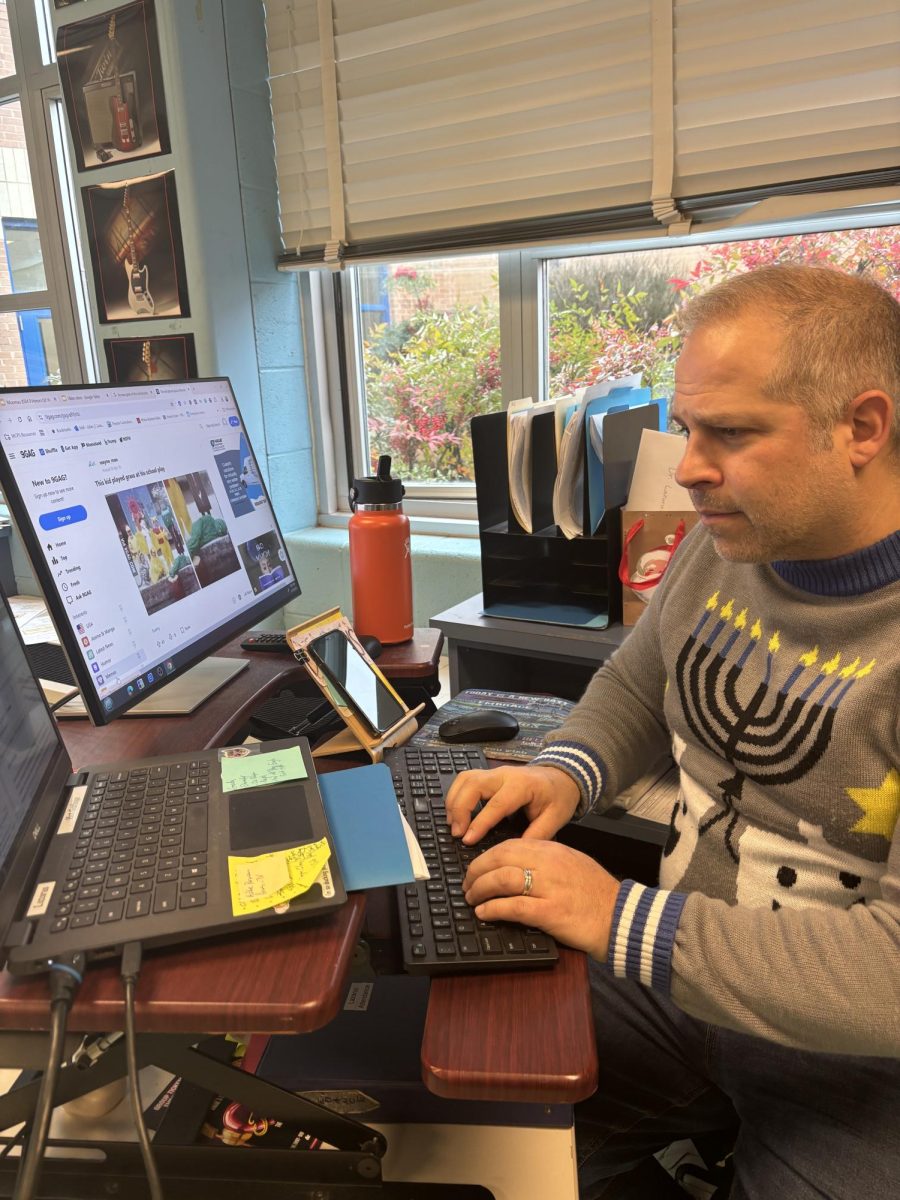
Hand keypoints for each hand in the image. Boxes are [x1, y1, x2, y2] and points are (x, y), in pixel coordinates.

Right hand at [445, 763, 580, 843]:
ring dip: (455, 801)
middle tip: (457, 833)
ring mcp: (495, 772)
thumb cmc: (559, 797)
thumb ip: (536, 836)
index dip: (480, 822)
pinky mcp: (488, 775)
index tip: (467, 840)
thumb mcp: (556, 818)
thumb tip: (515, 854)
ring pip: (465, 779)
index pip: (496, 803)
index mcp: (523, 785)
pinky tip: (456, 814)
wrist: (562, 777)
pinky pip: (465, 780)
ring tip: (453, 825)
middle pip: (473, 784)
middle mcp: (505, 775)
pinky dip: (456, 795)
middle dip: (460, 808)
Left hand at [463, 838, 619, 960]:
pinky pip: (514, 906)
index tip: (476, 868)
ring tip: (472, 899)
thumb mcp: (571, 864)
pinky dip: (493, 909)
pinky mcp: (551, 912)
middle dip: (476, 871)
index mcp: (552, 850)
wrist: (622, 917)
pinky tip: (484, 913)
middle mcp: (549, 863)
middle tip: (467, 885)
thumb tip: (514, 867)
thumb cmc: (597, 894)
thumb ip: (545, 861)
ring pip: (503, 879)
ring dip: (480, 889)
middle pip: (500, 858)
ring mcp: (550, 887)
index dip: (486, 857)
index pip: (509, 845)